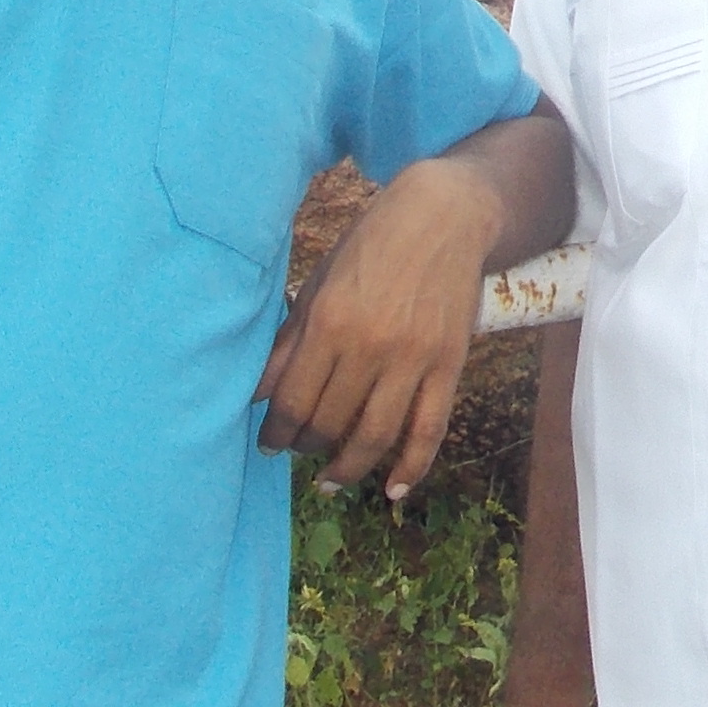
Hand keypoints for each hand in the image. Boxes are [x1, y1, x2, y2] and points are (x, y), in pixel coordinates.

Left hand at [255, 159, 493, 497]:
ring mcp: (413, 359)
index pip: (292, 399)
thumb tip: (257, 392)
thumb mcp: (319, 283)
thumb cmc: (371, 245)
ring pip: (375, 435)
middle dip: (308, 446)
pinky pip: (430, 428)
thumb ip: (289, 341)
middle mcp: (370, 347)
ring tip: (331, 481)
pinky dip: (412, 466)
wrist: (444, 216)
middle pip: (330, 422)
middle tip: (300, 452)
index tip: (268, 444)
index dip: (276, 431)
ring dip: (348, 468)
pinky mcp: (449, 365)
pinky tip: (393, 490)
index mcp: (330, 323)